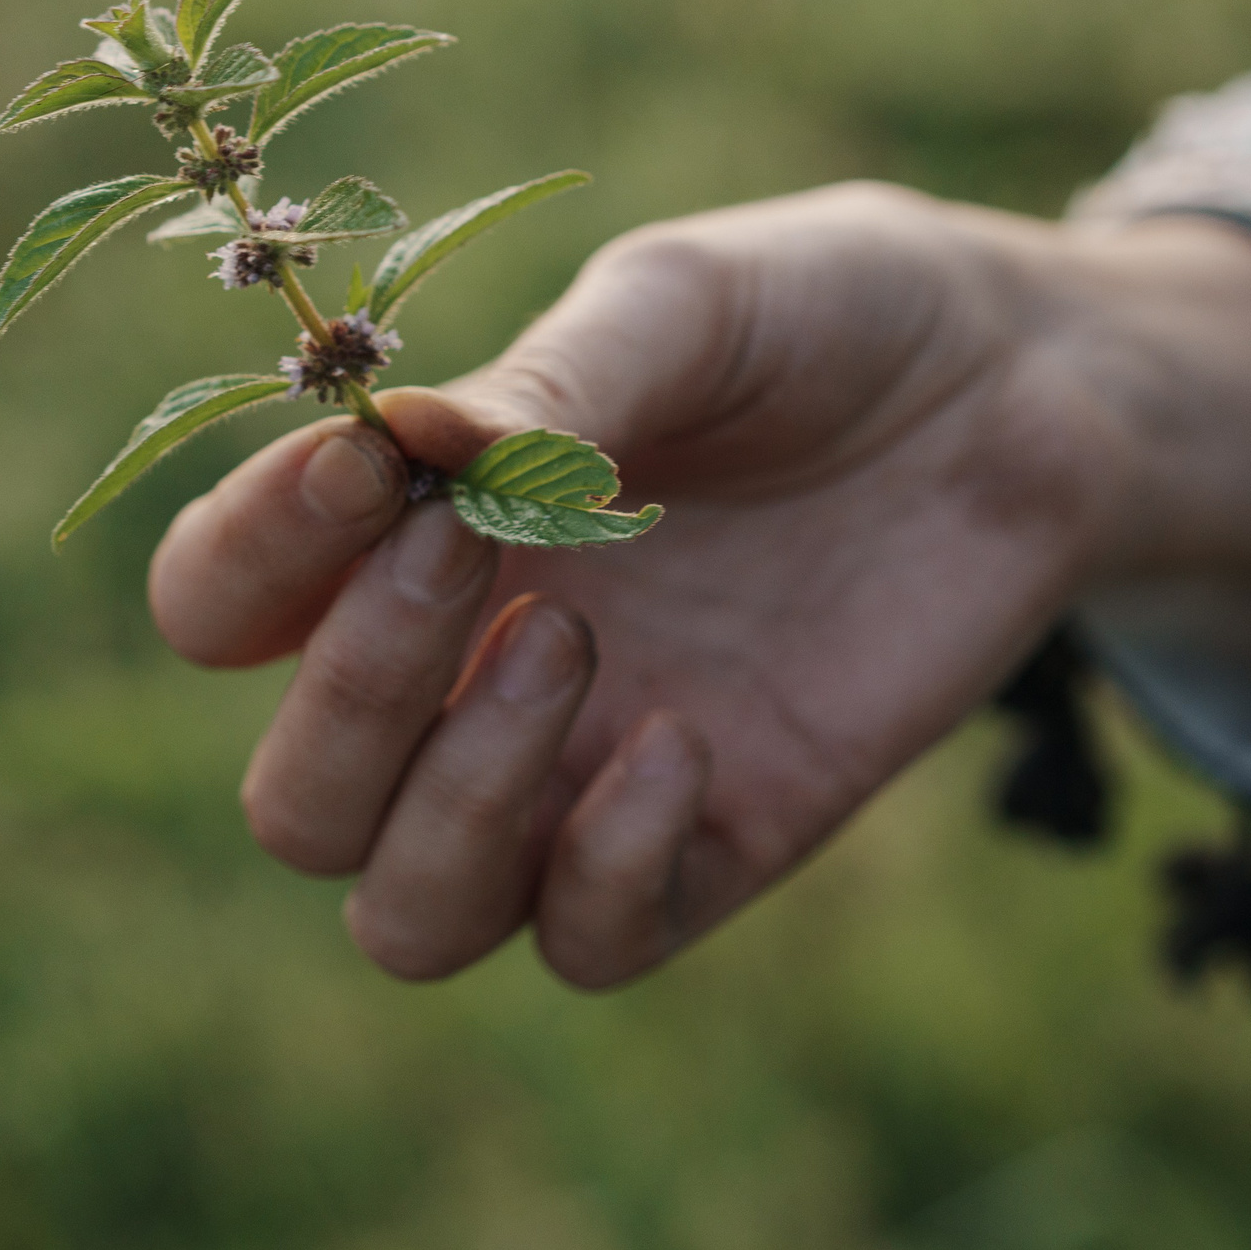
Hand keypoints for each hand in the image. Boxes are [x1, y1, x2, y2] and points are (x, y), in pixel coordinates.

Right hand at [148, 182, 1250, 987]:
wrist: (1026, 394)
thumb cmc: (830, 319)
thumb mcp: (689, 307)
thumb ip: (554, 380)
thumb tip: (409, 450)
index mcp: (421, 526)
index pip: (224, 605)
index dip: (248, 558)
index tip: (364, 468)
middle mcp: (472, 670)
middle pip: (298, 801)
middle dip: (351, 696)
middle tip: (473, 558)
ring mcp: (587, 771)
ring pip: (407, 914)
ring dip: (454, 807)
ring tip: (573, 650)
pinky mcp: (717, 837)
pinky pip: (585, 942)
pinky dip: (599, 868)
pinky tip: (687, 744)